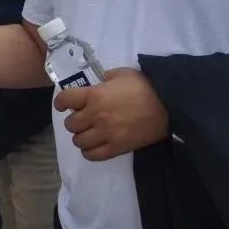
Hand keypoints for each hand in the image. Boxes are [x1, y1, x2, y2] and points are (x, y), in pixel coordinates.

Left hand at [54, 67, 169, 161]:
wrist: (168, 106)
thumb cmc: (145, 86)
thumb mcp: (121, 73)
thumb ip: (105, 78)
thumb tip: (99, 84)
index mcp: (93, 95)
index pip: (64, 100)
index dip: (61, 102)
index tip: (63, 104)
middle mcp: (95, 115)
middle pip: (70, 124)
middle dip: (73, 120)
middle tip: (82, 118)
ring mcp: (106, 133)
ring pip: (79, 141)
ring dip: (81, 137)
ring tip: (88, 133)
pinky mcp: (117, 147)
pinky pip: (93, 155)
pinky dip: (89, 152)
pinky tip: (93, 146)